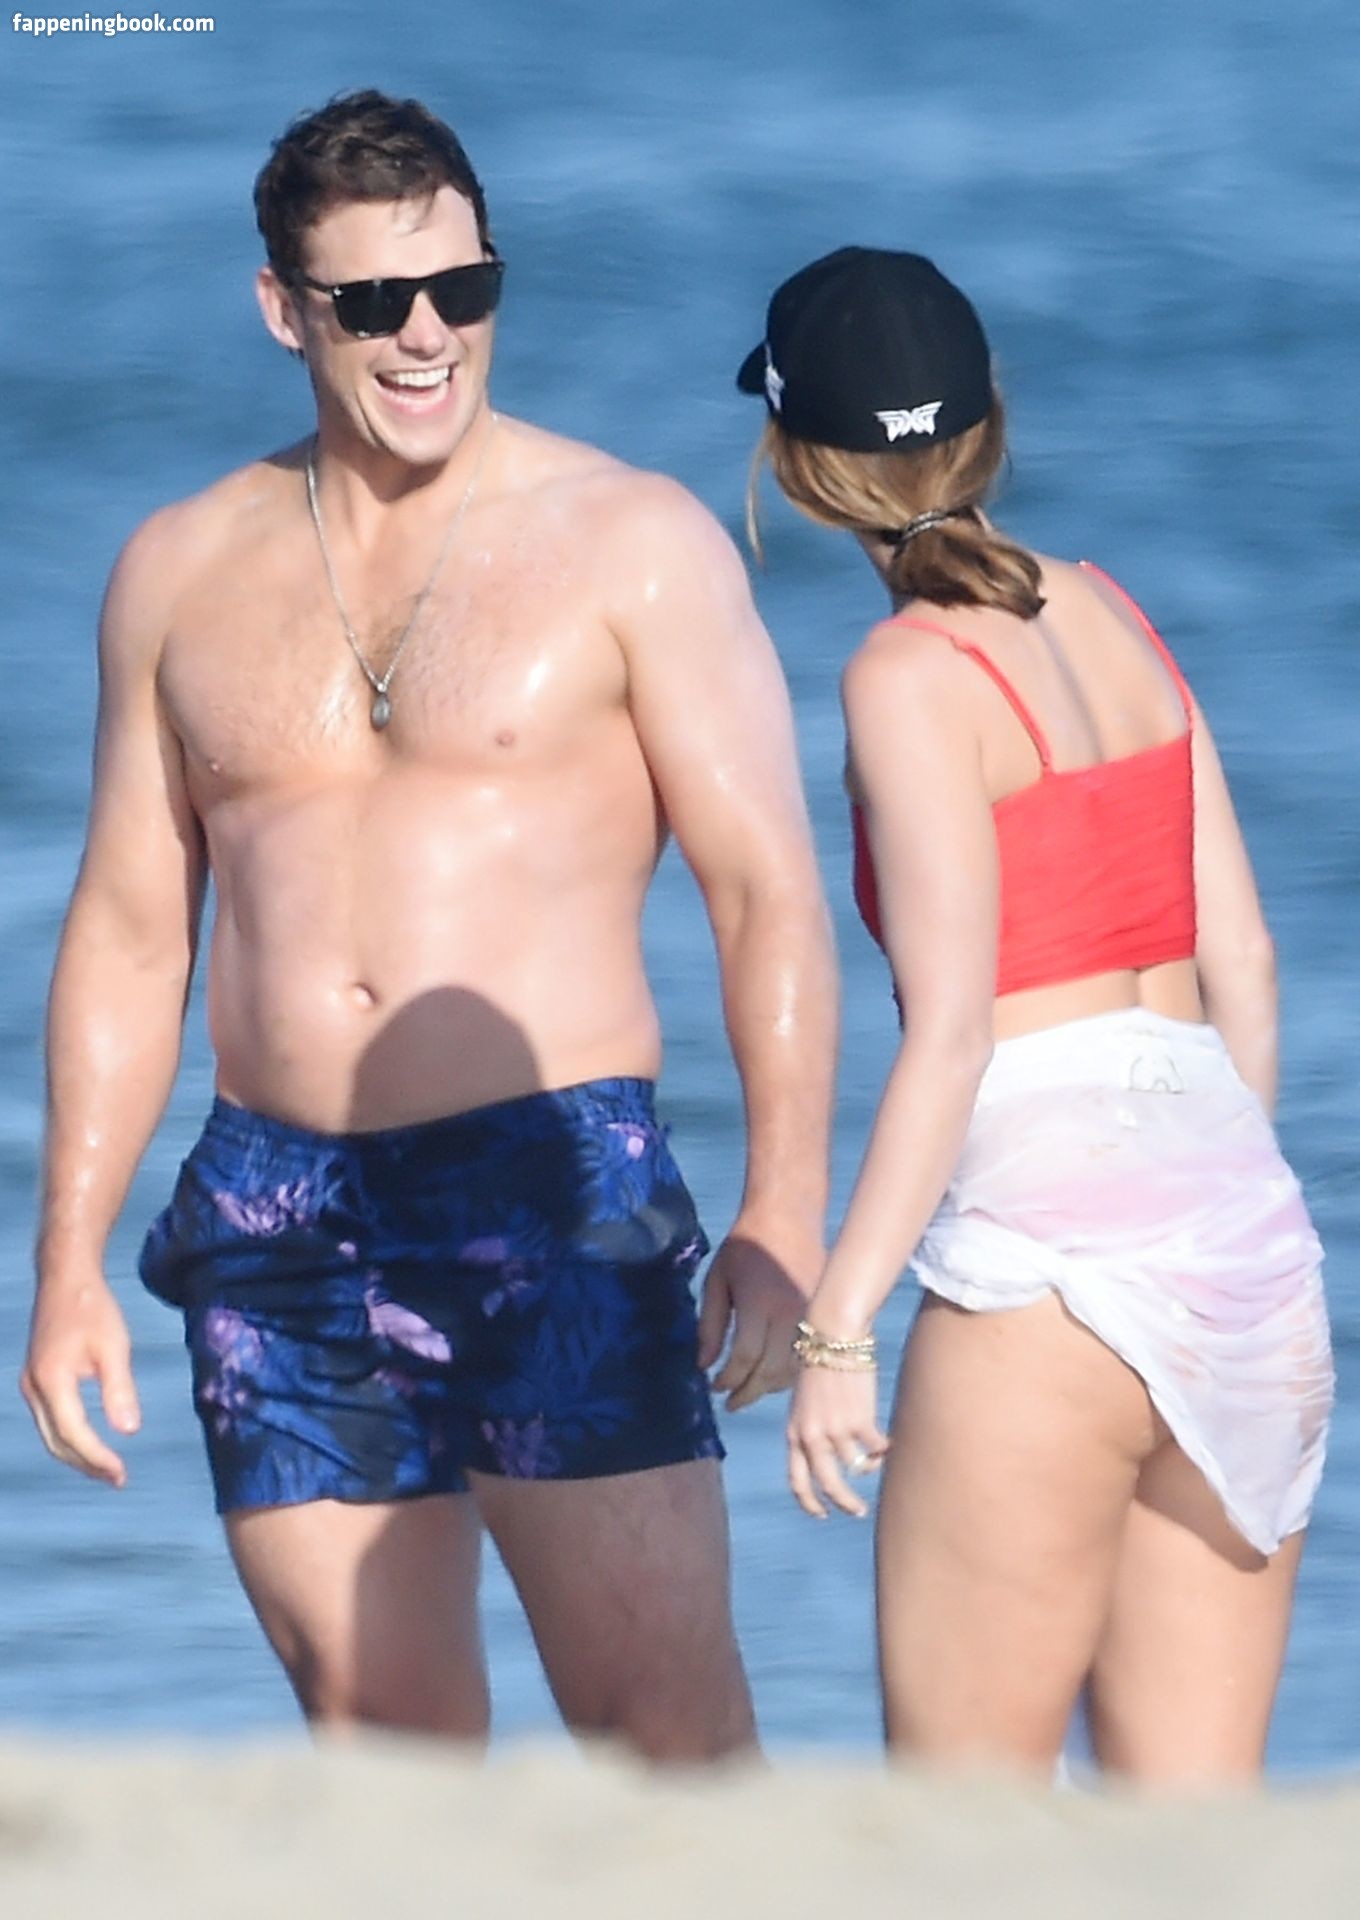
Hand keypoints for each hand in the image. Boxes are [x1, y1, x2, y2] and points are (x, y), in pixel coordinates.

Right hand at [21, 1270, 140, 1486]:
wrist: (65, 1277)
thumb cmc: (92, 1307)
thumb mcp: (114, 1346)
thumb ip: (119, 1389)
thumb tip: (129, 1431)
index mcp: (51, 1380)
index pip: (73, 1433)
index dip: (97, 1458)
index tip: (121, 1474)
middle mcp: (33, 1387)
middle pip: (56, 1441)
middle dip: (86, 1464)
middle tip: (117, 1479)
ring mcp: (31, 1384)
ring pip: (49, 1434)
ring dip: (77, 1454)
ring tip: (108, 1469)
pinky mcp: (36, 1379)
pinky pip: (48, 1420)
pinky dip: (69, 1437)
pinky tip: (91, 1442)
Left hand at [697, 1221, 823, 1411]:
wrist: (787, 1218)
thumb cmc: (745, 1247)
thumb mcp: (716, 1280)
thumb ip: (710, 1324)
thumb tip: (703, 1365)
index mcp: (759, 1302)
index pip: (745, 1357)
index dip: (727, 1379)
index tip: (713, 1386)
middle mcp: (790, 1314)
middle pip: (771, 1371)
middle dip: (747, 1393)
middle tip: (729, 1403)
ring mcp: (812, 1317)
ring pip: (793, 1370)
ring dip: (768, 1388)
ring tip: (748, 1391)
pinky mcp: (825, 1317)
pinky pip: (808, 1358)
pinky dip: (789, 1375)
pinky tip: (771, 1376)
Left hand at [786, 1363, 889, 1518]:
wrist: (832, 1336)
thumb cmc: (818, 1362)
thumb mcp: (803, 1400)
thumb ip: (810, 1428)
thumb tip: (831, 1456)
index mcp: (794, 1432)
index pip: (797, 1481)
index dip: (809, 1503)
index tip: (822, 1514)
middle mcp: (812, 1436)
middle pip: (829, 1484)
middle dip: (845, 1503)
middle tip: (858, 1511)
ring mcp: (837, 1430)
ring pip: (858, 1467)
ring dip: (869, 1467)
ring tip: (876, 1460)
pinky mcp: (860, 1420)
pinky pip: (877, 1449)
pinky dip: (885, 1450)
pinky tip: (889, 1444)